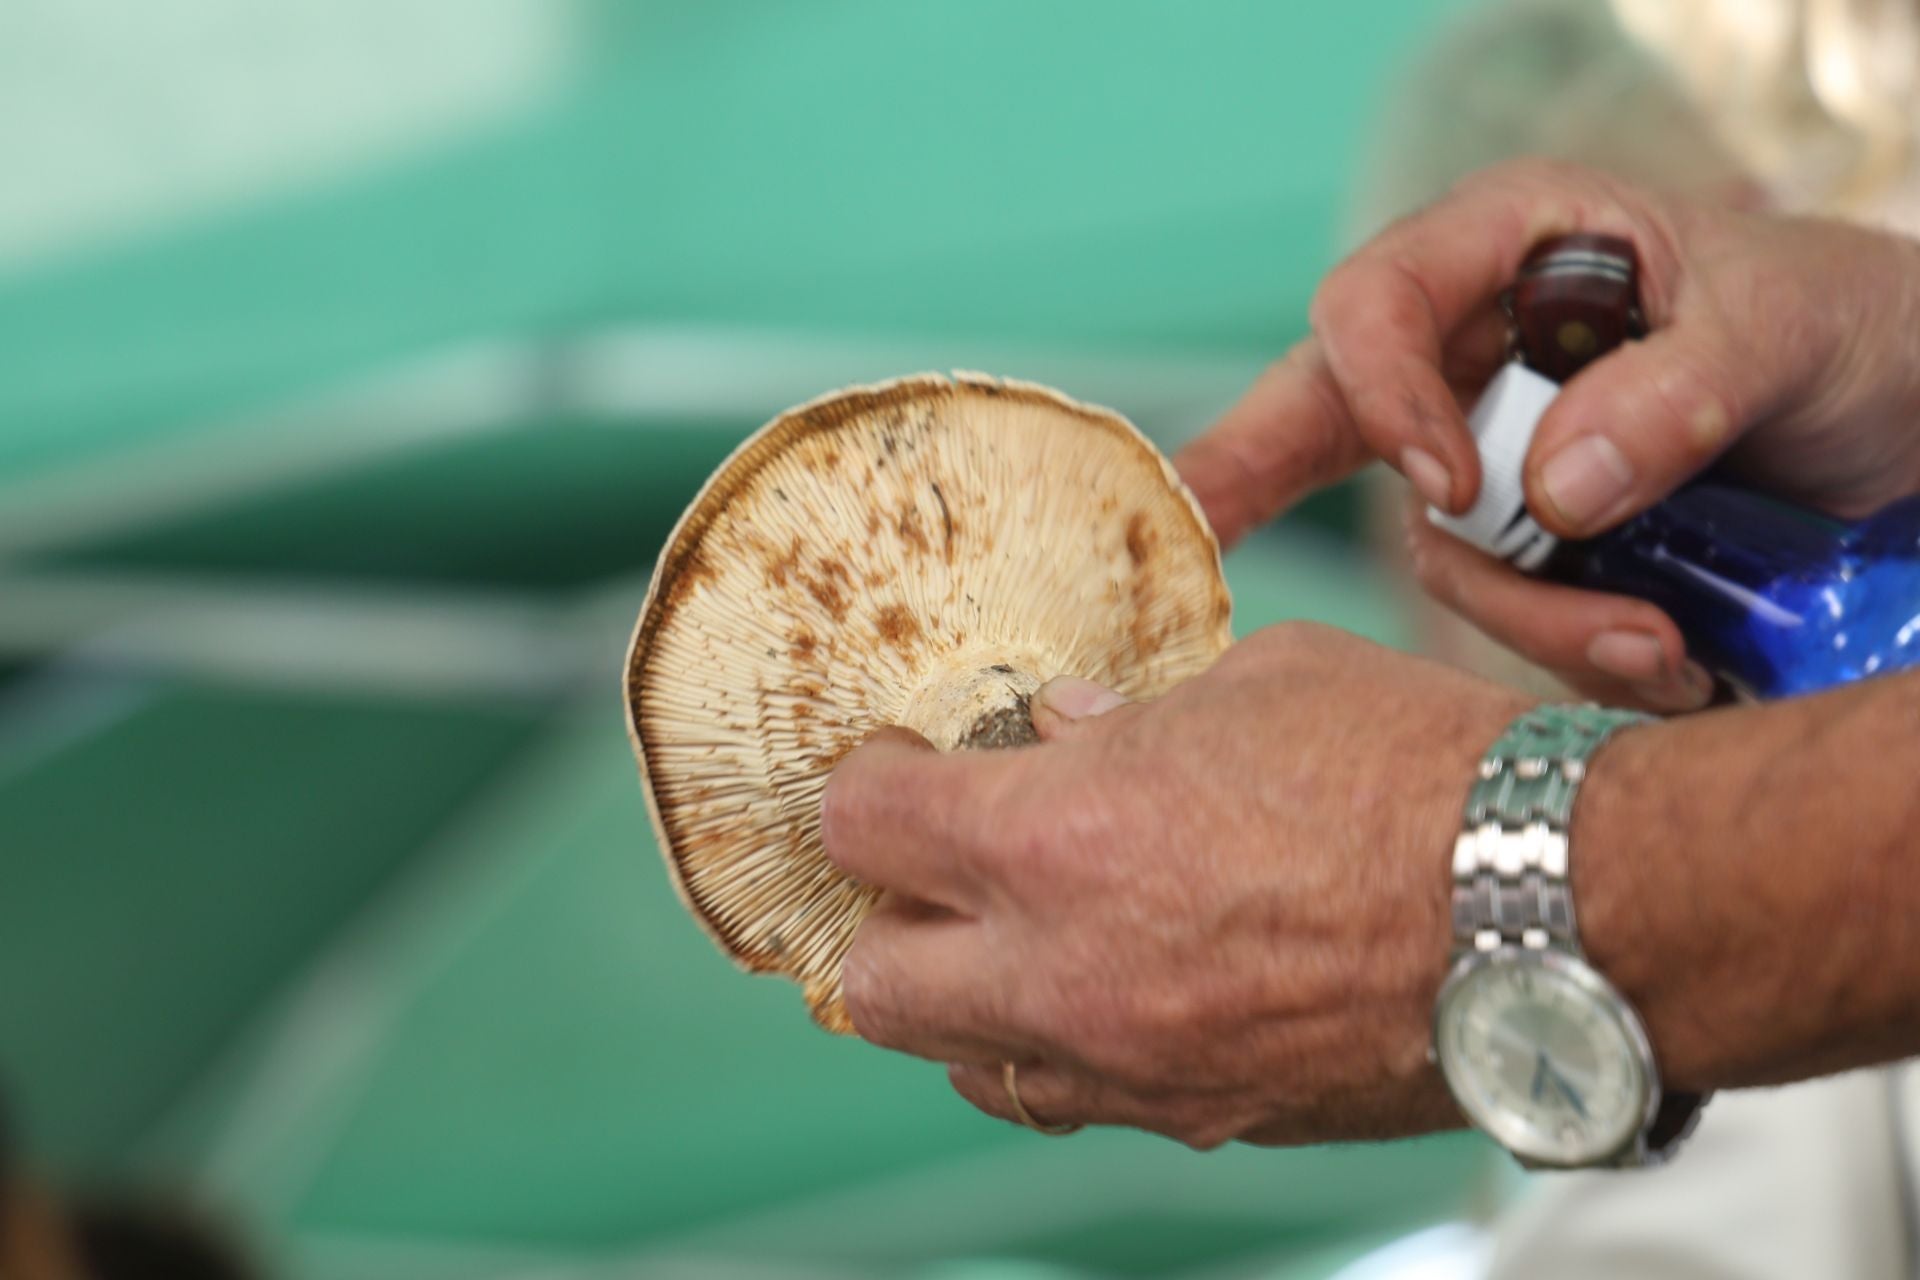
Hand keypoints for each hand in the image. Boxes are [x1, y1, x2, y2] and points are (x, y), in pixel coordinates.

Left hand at [819, 623, 1527, 1147]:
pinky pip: (1084, 1102)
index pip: (866, 826)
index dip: (864, 784)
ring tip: (1015, 938)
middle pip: (872, 985)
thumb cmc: (1422, 772)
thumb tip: (1068, 730)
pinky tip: (1121, 988)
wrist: (1569, 908)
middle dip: (881, 921)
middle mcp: (1070, 973)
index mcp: (1061, 836)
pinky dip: (1068, 1050)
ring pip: (967, 1068)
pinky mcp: (1210, 1120)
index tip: (894, 764)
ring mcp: (1137, 1068)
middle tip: (931, 869)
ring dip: (965, 1001)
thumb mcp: (1261, 685)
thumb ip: (1135, 717)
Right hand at [1175, 160, 1919, 709]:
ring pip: (1444, 552)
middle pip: (1324, 412)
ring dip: (1534, 616)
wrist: (1911, 428)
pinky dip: (1578, 648)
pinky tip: (1670, 661)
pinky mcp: (1540, 543)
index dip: (1383, 393)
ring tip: (1660, 651)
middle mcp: (1481, 349)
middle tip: (1191, 533)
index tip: (1452, 485)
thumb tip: (1546, 486)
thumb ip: (1678, 389)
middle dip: (1249, 477)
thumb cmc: (1856, 329)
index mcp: (1518, 246)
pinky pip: (1510, 608)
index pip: (1378, 303)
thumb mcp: (1794, 327)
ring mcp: (1501, 452)